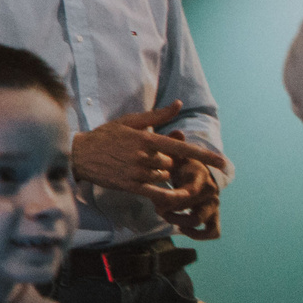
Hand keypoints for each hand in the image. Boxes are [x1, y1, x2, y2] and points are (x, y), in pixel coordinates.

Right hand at [72, 104, 210, 200]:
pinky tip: (175, 198)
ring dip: (159, 172)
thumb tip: (179, 104)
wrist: (80, 154)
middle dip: (165, 160)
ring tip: (140, 166)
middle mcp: (145, 157)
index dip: (204, 155)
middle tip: (147, 155)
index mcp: (146, 139)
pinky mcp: (131, 186)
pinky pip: (157, 194)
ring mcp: (138, 172)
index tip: (223, 162)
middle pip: (171, 162)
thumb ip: (156, 116)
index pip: (181, 147)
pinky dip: (168, 197)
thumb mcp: (129, 121)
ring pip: (163, 175)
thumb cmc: (105, 136)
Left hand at [162, 153, 223, 237]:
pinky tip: (180, 227)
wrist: (192, 172)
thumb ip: (174, 145)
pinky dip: (198, 234)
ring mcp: (214, 205)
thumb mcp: (175, 154)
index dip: (171, 201)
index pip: (189, 193)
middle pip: (193, 210)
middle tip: (157, 207)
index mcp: (202, 177)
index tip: (156, 201)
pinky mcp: (214, 216)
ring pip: (202, 222)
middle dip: (172, 212)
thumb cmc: (179, 164)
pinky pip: (213, 232)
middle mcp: (212, 192)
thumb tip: (177, 132)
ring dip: (182, 222)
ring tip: (167, 216)